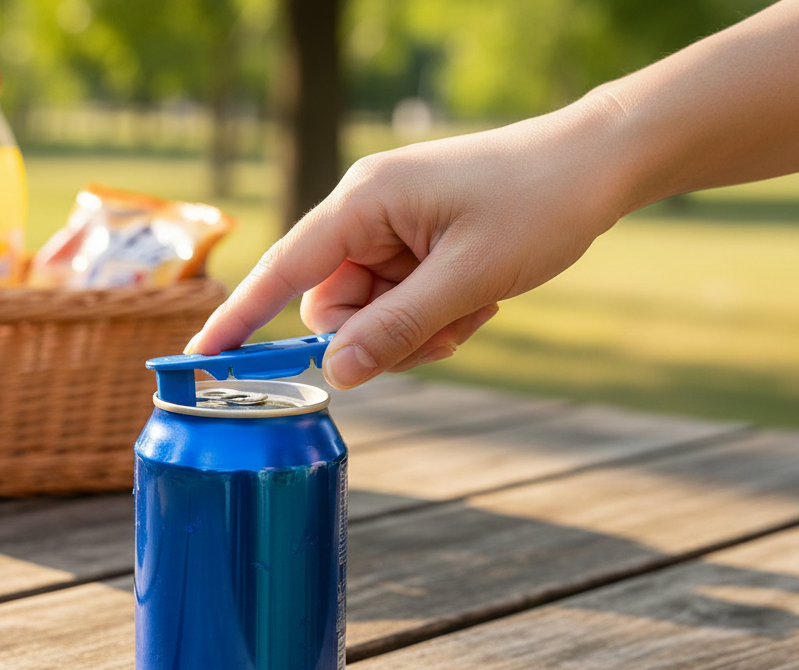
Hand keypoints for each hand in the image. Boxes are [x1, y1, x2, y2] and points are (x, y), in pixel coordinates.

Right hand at [187, 96, 630, 388]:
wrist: (598, 165)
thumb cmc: (536, 204)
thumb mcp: (467, 279)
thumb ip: (396, 328)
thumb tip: (335, 375)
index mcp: (364, 202)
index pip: (284, 269)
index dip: (241, 318)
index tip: (201, 359)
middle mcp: (366, 212)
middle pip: (333, 305)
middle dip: (379, 336)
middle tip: (441, 338)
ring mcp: (392, 228)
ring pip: (370, 311)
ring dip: (417, 330)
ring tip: (473, 312)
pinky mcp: (416, 242)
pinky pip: (400, 301)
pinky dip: (435, 316)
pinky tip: (479, 302)